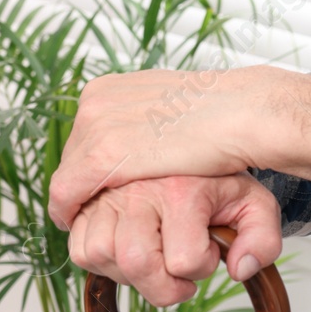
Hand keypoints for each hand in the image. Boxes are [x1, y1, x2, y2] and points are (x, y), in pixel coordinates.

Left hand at [47, 65, 310, 230]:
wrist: (244, 113)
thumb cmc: (226, 113)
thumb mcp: (175, 108)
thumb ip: (151, 120)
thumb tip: (144, 134)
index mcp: (111, 87)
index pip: (85, 133)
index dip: (93, 164)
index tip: (103, 185)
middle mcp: (96, 102)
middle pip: (74, 154)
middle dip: (89, 182)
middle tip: (107, 206)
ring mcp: (96, 126)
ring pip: (68, 175)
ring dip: (82, 199)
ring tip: (96, 220)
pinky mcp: (102, 156)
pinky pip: (67, 194)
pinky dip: (69, 211)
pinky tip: (80, 224)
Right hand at [66, 173, 283, 306]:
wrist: (192, 145)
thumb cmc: (219, 183)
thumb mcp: (255, 205)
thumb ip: (262, 240)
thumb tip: (239, 270)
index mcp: (184, 189)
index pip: (184, 259)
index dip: (202, 268)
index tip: (210, 252)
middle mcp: (140, 188)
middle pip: (135, 262)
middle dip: (161, 284)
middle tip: (178, 272)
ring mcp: (108, 194)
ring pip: (99, 256)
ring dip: (128, 272)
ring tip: (153, 256)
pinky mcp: (86, 202)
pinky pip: (79, 249)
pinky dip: (101, 260)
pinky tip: (129, 249)